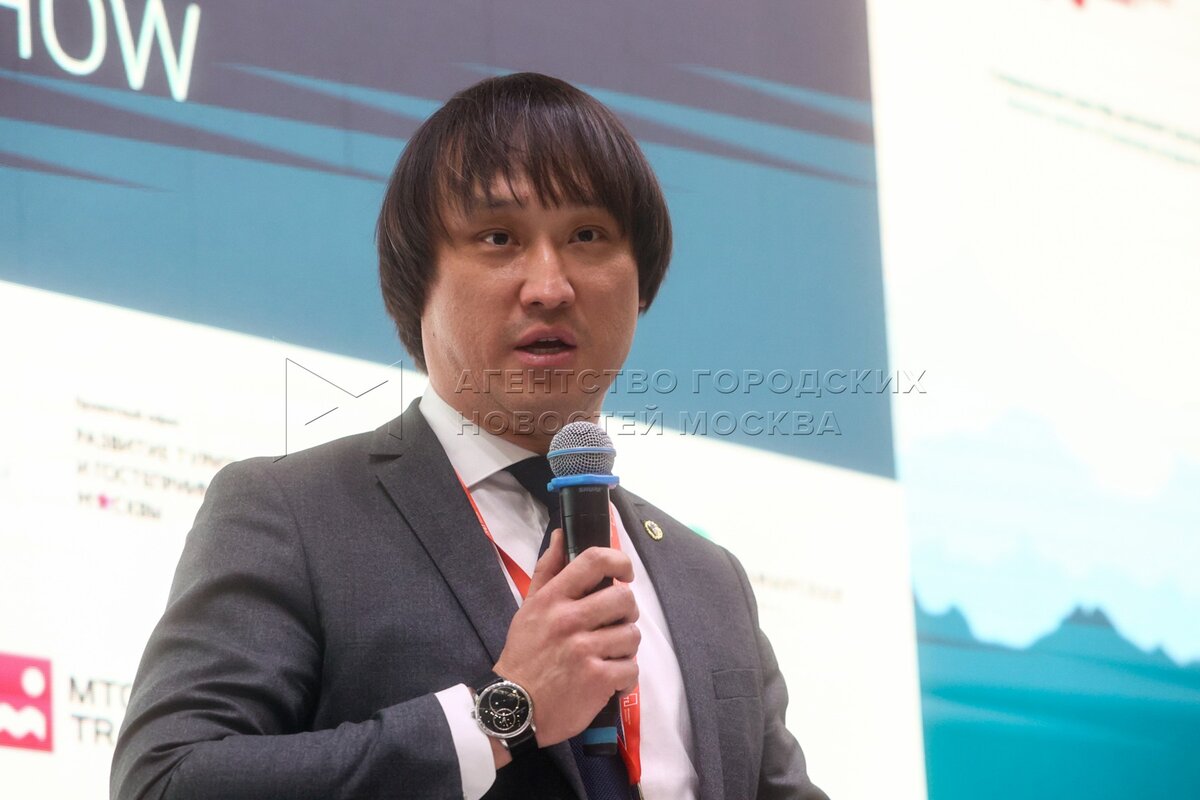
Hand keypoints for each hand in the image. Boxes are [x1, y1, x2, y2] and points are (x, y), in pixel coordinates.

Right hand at [493, 529, 639, 748]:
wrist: (514, 709)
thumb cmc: (524, 656)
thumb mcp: (528, 609)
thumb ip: (547, 570)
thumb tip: (560, 534)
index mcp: (552, 599)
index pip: (594, 561)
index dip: (619, 561)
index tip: (625, 573)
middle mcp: (569, 620)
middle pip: (623, 598)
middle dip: (626, 611)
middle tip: (615, 623)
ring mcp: (584, 650)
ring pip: (632, 635)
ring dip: (625, 647)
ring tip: (607, 655)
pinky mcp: (598, 680)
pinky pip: (631, 669)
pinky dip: (625, 677)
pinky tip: (610, 680)